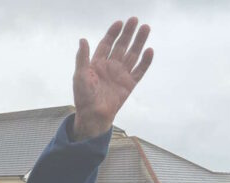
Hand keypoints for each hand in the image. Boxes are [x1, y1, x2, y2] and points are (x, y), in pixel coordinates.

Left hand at [73, 17, 153, 139]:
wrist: (93, 116)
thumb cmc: (83, 97)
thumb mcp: (80, 76)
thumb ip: (82, 58)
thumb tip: (82, 40)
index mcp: (97, 64)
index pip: (106, 44)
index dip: (112, 33)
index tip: (119, 23)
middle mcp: (110, 67)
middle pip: (121, 46)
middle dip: (128, 33)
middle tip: (135, 20)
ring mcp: (121, 75)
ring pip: (132, 54)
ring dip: (139, 42)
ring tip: (146, 28)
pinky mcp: (129, 84)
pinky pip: (140, 70)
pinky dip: (145, 61)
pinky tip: (149, 50)